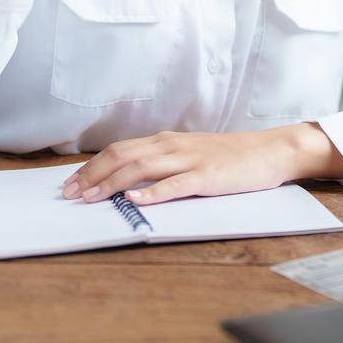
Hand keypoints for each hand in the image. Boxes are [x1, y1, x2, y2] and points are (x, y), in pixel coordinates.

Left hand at [60, 126, 342, 204]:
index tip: (70, 183)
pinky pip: (176, 184)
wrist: (272, 150)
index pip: (120, 150)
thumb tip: (127, 180)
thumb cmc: (231, 156)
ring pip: (142, 168)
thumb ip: (163, 163)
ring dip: (113, 183)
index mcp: (167, 141)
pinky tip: (136, 200)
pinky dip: (154, 192)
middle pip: (123, 156)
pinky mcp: (209, 176)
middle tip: (70, 194)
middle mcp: (174, 146)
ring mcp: (191, 160)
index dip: (92, 166)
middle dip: (92, 175)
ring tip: (91, 197)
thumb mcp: (191, 154)